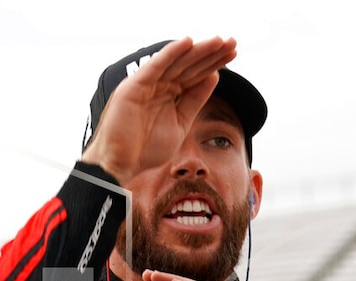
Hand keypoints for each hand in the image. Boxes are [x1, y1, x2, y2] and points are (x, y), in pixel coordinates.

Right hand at [81, 37, 236, 182]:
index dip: (214, 63)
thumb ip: (194, 101)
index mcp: (169, 94)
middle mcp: (158, 85)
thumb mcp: (180, 123)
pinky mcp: (134, 87)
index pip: (195, 74)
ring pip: (176, 63)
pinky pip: (156, 67)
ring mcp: (146, 84)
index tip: (233, 53)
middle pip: (189, 65)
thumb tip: (213, 77)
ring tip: (218, 41)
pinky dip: (171, 54)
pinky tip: (188, 43)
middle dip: (210, 54)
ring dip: (197, 50)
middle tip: (232, 42)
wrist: (122, 164)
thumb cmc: (146, 149)